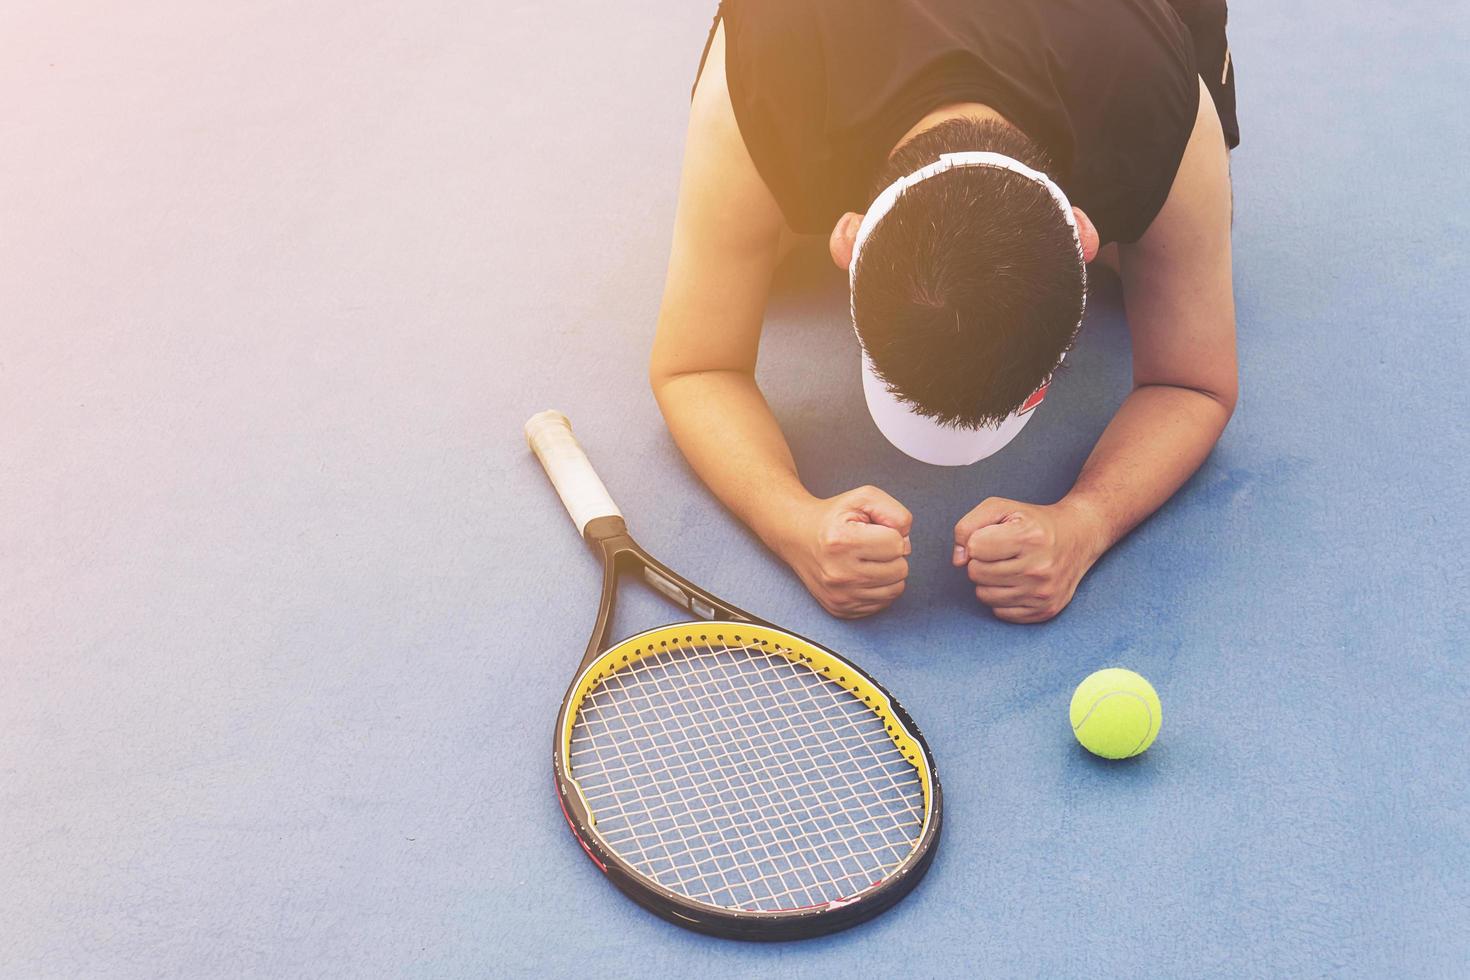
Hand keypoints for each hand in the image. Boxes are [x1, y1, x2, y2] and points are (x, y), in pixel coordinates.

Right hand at [777, 486, 911, 618]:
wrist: (797, 537)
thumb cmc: (834, 516)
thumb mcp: (864, 498)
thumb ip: (894, 512)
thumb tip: (906, 543)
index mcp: (842, 541)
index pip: (897, 544)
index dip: (891, 533)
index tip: (872, 531)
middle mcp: (839, 573)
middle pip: (900, 569)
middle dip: (891, 554)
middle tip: (870, 546)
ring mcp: (840, 595)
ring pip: (896, 589)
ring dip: (888, 573)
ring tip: (868, 560)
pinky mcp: (842, 609)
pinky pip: (883, 603)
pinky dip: (879, 588)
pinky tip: (863, 574)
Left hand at [952, 497, 1106, 623]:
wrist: (1078, 537)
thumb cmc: (1033, 521)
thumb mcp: (1000, 508)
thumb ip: (968, 526)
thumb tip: (958, 561)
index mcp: (1029, 537)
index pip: (975, 548)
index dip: (978, 540)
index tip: (995, 536)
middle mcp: (1039, 568)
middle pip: (976, 573)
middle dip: (982, 561)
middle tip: (1003, 553)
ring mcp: (1043, 593)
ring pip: (984, 595)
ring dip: (989, 581)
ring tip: (1009, 567)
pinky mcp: (1045, 611)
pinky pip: (999, 612)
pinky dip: (1002, 598)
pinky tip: (1017, 582)